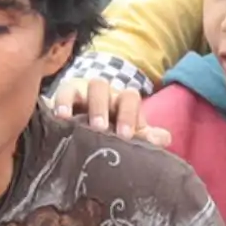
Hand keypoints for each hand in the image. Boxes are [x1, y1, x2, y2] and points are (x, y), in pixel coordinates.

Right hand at [49, 77, 170, 146]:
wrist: (77, 129)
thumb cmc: (108, 133)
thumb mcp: (126, 135)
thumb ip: (145, 137)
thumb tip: (164, 139)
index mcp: (121, 102)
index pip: (129, 98)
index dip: (129, 114)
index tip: (125, 136)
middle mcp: (104, 94)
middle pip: (106, 88)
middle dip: (104, 107)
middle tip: (101, 129)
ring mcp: (84, 92)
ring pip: (90, 87)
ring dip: (87, 104)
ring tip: (82, 125)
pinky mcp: (64, 95)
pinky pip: (64, 93)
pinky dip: (62, 102)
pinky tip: (60, 117)